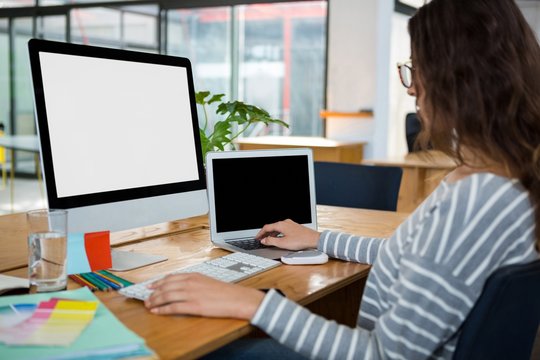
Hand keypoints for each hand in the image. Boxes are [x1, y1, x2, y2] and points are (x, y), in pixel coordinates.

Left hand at [144, 273, 264, 319]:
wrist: (236, 298)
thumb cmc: (225, 292)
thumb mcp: (207, 281)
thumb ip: (194, 282)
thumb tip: (183, 286)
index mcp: (194, 276)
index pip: (171, 278)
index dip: (159, 282)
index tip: (151, 286)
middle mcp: (190, 283)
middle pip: (166, 286)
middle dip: (154, 293)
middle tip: (147, 298)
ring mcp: (191, 294)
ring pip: (166, 296)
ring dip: (155, 301)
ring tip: (148, 305)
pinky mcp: (193, 306)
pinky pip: (173, 307)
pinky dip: (162, 309)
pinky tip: (157, 312)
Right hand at [255, 219, 320, 249]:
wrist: (314, 239)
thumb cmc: (300, 241)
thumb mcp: (283, 243)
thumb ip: (271, 241)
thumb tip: (264, 240)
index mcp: (281, 225)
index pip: (266, 227)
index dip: (260, 233)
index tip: (257, 238)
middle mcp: (285, 222)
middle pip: (272, 227)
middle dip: (265, 233)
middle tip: (261, 239)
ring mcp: (290, 224)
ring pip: (278, 228)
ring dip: (272, 234)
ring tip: (269, 240)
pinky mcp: (295, 227)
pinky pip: (283, 229)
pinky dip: (278, 233)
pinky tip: (279, 238)